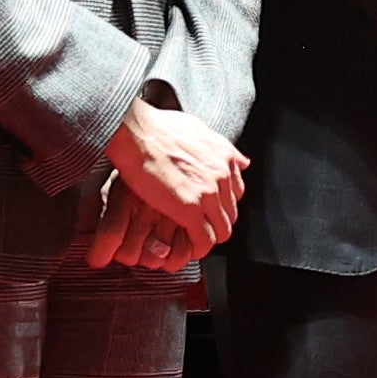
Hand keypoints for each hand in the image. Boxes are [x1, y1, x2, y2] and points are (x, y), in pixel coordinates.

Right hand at [104, 98, 245, 262]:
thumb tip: (241, 160)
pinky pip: (203, 240)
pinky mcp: (190, 210)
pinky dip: (198, 248)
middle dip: (216, 223)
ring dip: (208, 238)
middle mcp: (221, 176)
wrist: (136, 132)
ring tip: (193, 242)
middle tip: (198, 228)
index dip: (222, 203)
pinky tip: (188, 249)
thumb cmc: (156, 128)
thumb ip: (220, 146)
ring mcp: (208, 194)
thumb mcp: (197, 128)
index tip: (209, 209)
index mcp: (223, 157)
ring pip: (221, 230)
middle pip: (230, 213)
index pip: (236, 192)